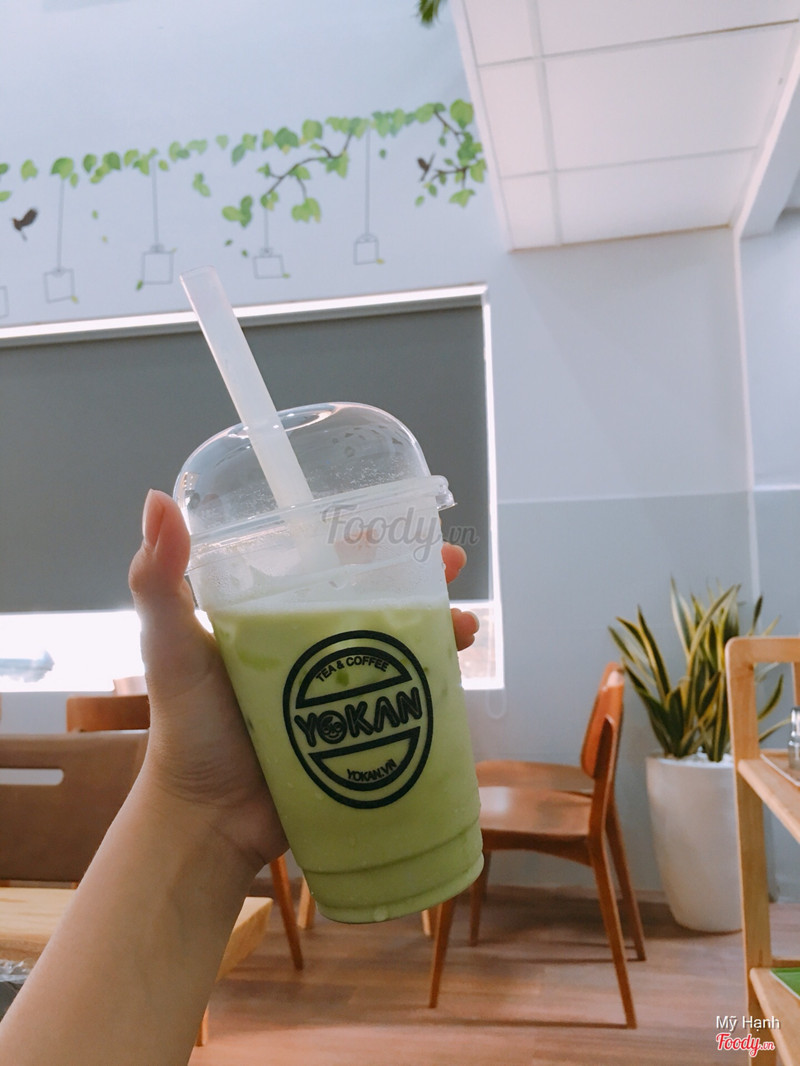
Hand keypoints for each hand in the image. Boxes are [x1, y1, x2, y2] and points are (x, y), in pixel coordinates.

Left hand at [128, 491, 479, 870]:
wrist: (210, 818)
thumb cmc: (187, 726)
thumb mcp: (170, 646)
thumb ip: (158, 580)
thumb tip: (156, 499)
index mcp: (270, 614)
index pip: (324, 563)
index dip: (365, 540)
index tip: (398, 522)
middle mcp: (309, 642)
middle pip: (375, 598)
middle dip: (421, 578)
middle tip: (453, 566)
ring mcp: (338, 687)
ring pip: (399, 643)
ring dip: (438, 626)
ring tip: (465, 625)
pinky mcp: (358, 728)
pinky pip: (404, 696)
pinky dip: (434, 679)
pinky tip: (457, 672)